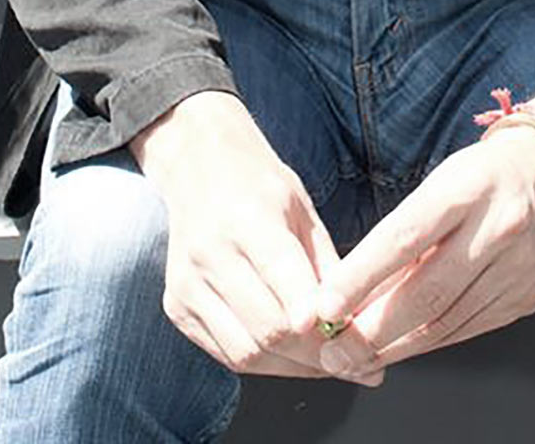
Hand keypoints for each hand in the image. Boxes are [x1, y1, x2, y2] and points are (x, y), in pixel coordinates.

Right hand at [130, 90, 383, 385]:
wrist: (198, 167)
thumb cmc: (260, 186)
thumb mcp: (303, 210)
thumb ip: (326, 265)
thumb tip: (357, 320)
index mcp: (247, 220)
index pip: (283, 280)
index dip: (317, 319)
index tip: (350, 339)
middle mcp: (210, 255)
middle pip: (267, 329)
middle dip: (315, 353)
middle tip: (351, 359)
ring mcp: (188, 286)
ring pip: (246, 354)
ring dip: (291, 367)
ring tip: (325, 363)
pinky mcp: (177, 309)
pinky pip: (226, 355)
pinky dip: (264, 363)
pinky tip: (290, 356)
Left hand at [313, 126, 534, 374]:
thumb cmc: (484, 176)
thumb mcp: (440, 184)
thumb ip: (402, 235)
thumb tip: (353, 291)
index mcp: (469, 188)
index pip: (405, 237)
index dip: (361, 276)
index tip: (326, 306)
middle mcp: (499, 228)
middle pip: (428, 292)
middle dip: (373, 331)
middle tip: (333, 350)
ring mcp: (519, 268)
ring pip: (446, 322)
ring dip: (395, 346)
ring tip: (356, 356)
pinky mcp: (527, 298)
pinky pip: (468, 330)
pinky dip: (429, 342)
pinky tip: (402, 346)